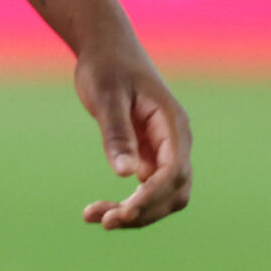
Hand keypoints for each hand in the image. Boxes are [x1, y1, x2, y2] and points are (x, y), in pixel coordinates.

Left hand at [74, 42, 190, 229]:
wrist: (106, 48)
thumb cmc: (107, 66)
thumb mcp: (107, 95)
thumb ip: (117, 133)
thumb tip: (125, 175)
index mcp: (173, 125)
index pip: (174, 172)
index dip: (152, 197)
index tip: (124, 213)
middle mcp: (176, 142)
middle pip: (174, 192)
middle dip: (144, 212)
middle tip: (105, 222)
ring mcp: (165, 151)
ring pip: (161, 196)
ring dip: (135, 213)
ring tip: (93, 217)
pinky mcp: (150, 156)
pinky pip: (146, 189)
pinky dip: (127, 203)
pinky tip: (96, 211)